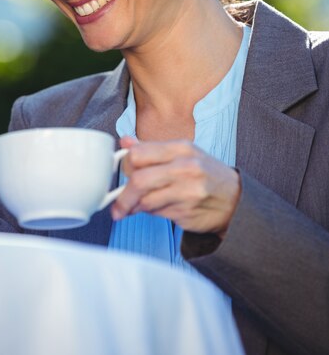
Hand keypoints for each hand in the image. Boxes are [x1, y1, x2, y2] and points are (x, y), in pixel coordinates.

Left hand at [111, 136, 240, 236]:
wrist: (236, 200)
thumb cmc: (206, 174)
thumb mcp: (183, 154)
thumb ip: (151, 149)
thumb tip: (125, 141)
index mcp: (180, 149)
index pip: (138, 154)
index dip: (124, 165)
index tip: (121, 173)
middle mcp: (184, 168)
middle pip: (138, 180)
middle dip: (123, 196)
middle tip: (118, 203)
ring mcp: (187, 192)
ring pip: (145, 201)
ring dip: (135, 208)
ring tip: (134, 208)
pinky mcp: (187, 212)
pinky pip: (157, 214)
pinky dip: (151, 213)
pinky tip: (157, 209)